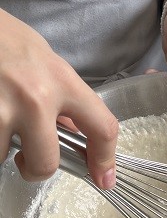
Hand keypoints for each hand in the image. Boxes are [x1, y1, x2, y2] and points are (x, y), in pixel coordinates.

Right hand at [0, 10, 118, 188]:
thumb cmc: (5, 38)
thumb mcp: (46, 61)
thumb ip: (64, 96)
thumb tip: (73, 130)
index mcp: (63, 81)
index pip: (102, 127)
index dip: (105, 160)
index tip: (105, 179)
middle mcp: (37, 98)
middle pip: (47, 162)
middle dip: (37, 168)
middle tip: (27, 159)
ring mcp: (3, 109)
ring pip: (5, 158)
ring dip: (2, 148)